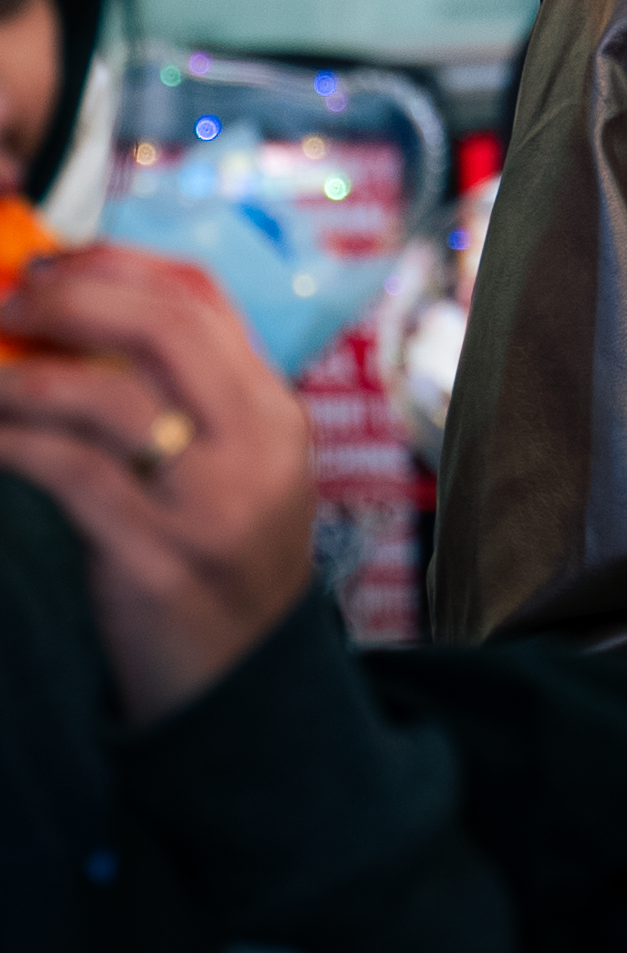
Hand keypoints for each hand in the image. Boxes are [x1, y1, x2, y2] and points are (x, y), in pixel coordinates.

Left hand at [0, 244, 317, 724]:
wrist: (243, 694)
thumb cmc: (217, 569)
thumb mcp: (232, 472)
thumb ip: (185, 402)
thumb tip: (78, 326)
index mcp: (274, 412)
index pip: (205, 300)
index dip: (122, 264)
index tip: (54, 259)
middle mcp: (257, 446)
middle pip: (165, 329)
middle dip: (74, 298)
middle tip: (9, 298)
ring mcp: (212, 504)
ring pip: (110, 399)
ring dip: (26, 374)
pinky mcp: (158, 560)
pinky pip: (72, 476)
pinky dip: (16, 444)